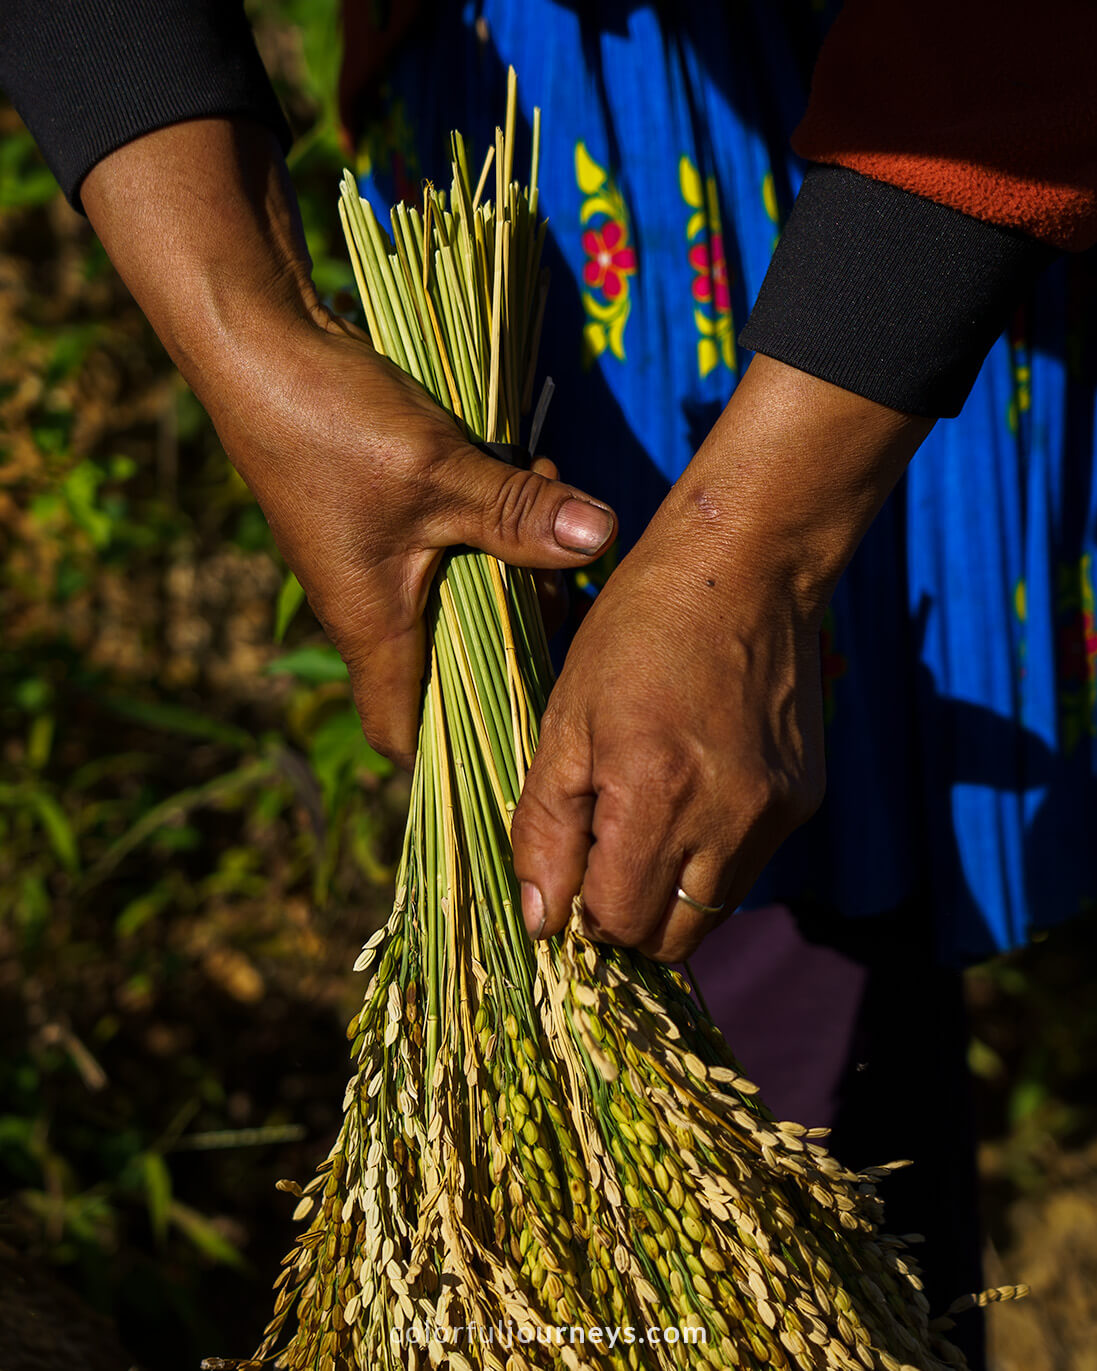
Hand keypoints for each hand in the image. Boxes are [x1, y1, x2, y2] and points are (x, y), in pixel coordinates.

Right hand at [81, 119, 615, 766]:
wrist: (257, 342)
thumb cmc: (333, 427)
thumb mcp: (441, 473)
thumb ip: (520, 513)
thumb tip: (602, 540)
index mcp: (370, 627)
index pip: (402, 732)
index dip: (454, 750)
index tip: (523, 731)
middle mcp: (365, 605)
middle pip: (448, 663)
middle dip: (515, 636)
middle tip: (567, 589)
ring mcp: (369, 557)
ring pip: (455, 596)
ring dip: (509, 566)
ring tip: (556, 517)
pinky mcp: (377, 512)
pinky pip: (445, 545)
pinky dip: (489, 526)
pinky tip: (528, 475)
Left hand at [512, 356, 933, 959]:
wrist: (745, 567)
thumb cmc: (637, 632)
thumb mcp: (566, 721)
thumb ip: (546, 828)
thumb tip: (542, 921)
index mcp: (654, 796)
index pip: (617, 923)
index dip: (581, 910)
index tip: (570, 869)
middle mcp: (726, 820)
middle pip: (672, 940)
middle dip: (628, 916)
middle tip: (603, 856)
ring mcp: (775, 814)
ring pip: (714, 910)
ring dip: (671, 890)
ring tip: (648, 816)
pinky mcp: (805, 800)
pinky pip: (749, 864)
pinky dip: (713, 853)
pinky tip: (695, 788)